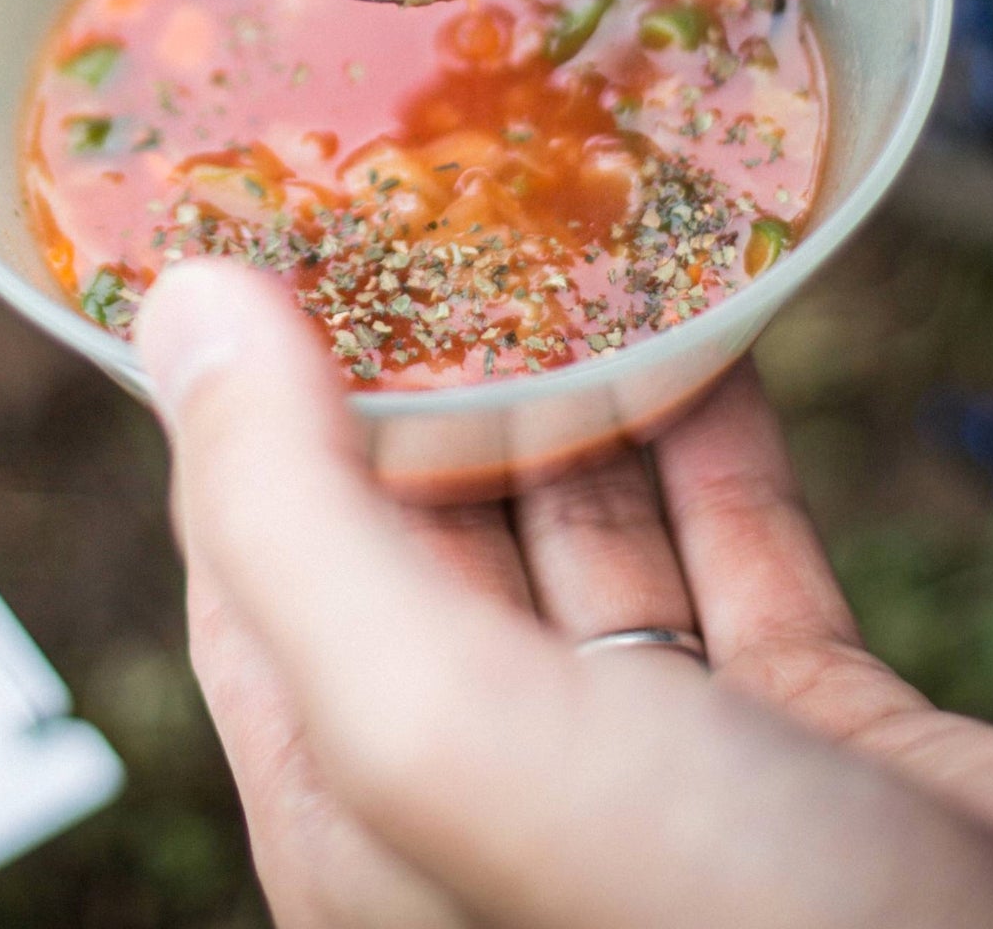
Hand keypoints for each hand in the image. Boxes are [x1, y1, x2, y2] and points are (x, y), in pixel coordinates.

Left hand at [137, 262, 992, 928]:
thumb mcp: (441, 724)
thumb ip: (290, 517)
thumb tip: (181, 308)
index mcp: (365, 801)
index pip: (253, 564)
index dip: (242, 402)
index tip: (256, 240)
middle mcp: (499, 777)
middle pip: (423, 524)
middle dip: (418, 365)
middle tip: (422, 191)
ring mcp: (662, 748)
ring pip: (586, 515)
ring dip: (575, 380)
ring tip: (559, 221)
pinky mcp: (811, 720)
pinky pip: (738, 533)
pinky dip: (715, 425)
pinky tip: (708, 309)